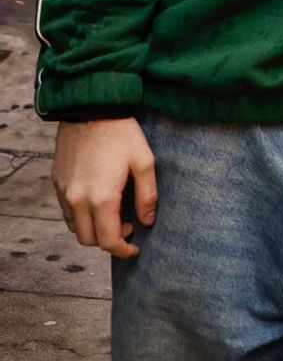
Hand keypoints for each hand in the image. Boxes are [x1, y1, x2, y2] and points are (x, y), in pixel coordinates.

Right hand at [53, 118, 156, 258]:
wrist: (91, 109)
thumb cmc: (122, 134)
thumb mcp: (144, 162)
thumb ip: (147, 196)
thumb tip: (147, 221)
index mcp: (101, 198)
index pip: (108, 240)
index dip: (123, 250)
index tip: (135, 248)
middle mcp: (77, 199)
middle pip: (88, 239)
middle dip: (108, 241)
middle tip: (128, 227)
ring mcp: (64, 192)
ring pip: (74, 227)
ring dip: (93, 229)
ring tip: (114, 215)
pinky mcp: (57, 182)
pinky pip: (66, 210)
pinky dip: (81, 215)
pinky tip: (98, 201)